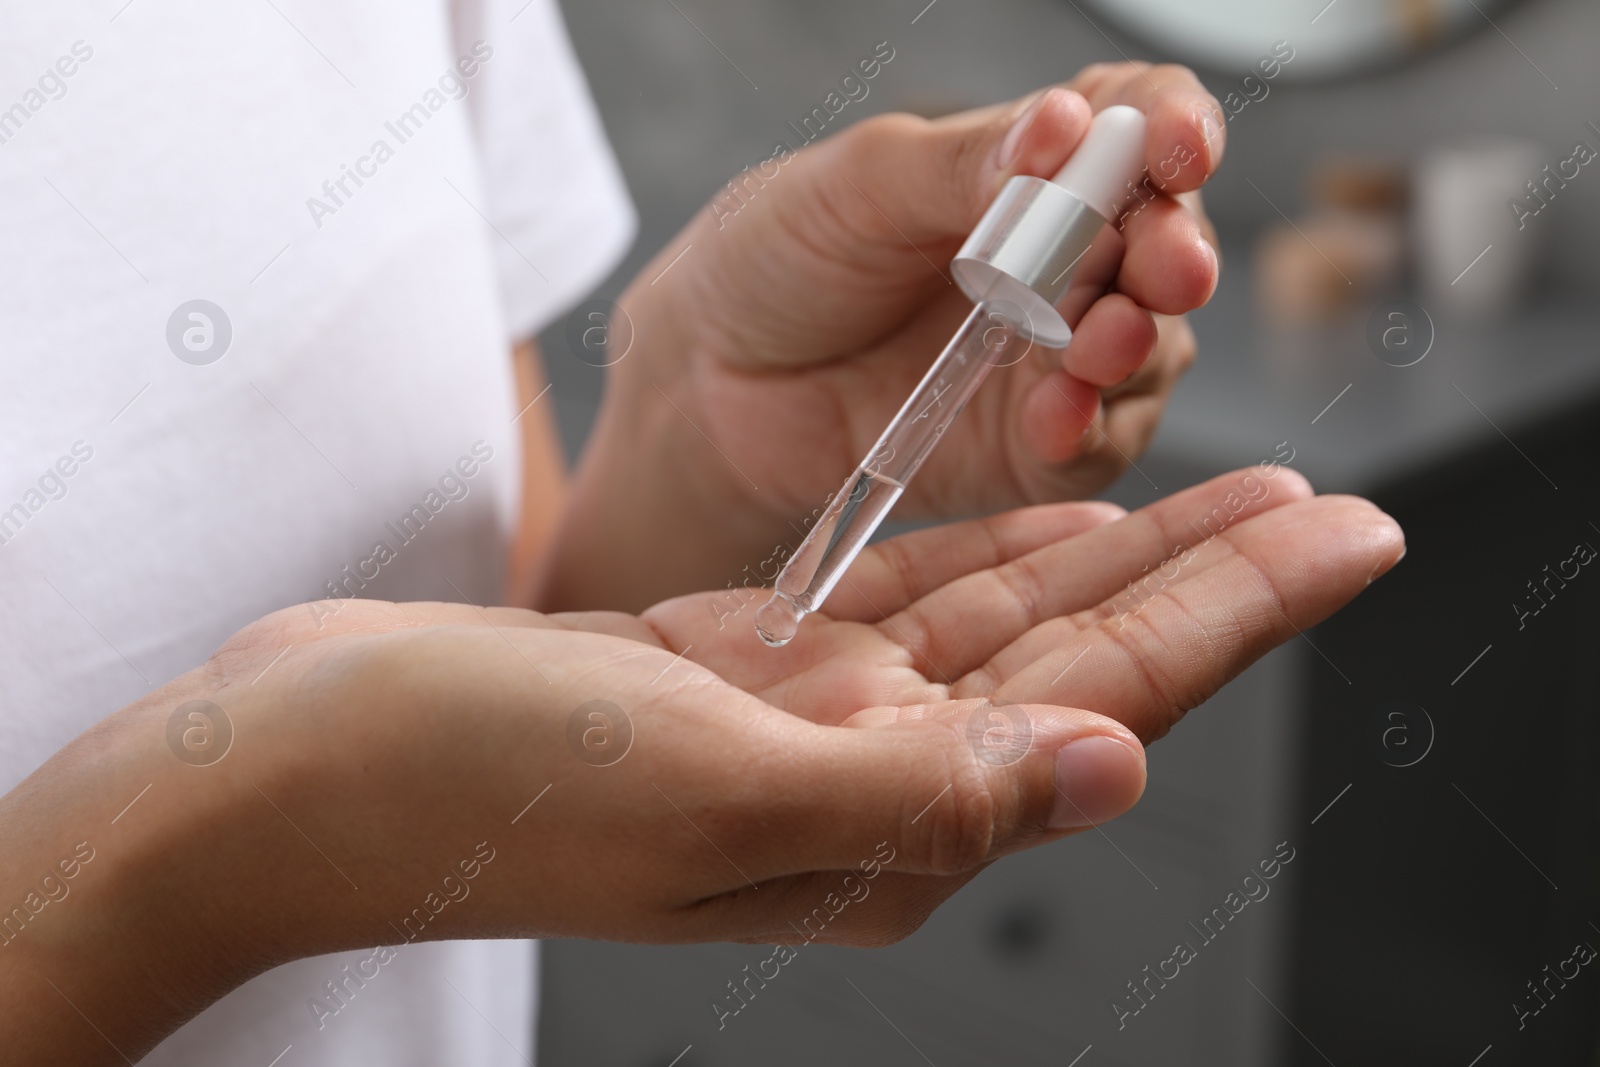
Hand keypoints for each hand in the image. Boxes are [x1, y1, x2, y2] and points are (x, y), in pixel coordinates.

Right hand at [0, 468, 1400, 1064]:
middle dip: (1208, 573)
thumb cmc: (475, 781)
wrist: (296, 762)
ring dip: (1114, 550)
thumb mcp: (713, 788)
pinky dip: (984, 557)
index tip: (1344, 537)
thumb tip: (1108, 768)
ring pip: (1000, 619)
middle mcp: (859, 786)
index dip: (1232, 612)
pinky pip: (899, 601)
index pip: (1100, 701)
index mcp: (876, 831)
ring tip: (1225, 490)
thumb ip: (919, 789)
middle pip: (1076, 656)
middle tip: (1327, 501)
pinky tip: (1054, 523)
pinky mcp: (736, 666)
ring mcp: (799, 725)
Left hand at [554, 62, 1224, 608]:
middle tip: (1167, 269)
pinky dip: (1085, 427)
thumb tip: (1068, 125)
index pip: (1138, 127)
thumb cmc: (777, 260)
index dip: (1174, 130)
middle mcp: (1067, 259)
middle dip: (1174, 253)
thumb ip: (966, 167)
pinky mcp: (1035, 446)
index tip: (1179, 149)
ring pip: (1150, 347)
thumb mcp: (859, 188)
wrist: (709, 381)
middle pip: (1166, 243)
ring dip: (1137, 344)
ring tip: (1097, 345)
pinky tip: (1053, 414)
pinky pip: (1094, 443)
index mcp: (1033, 169)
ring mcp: (1057, 356)